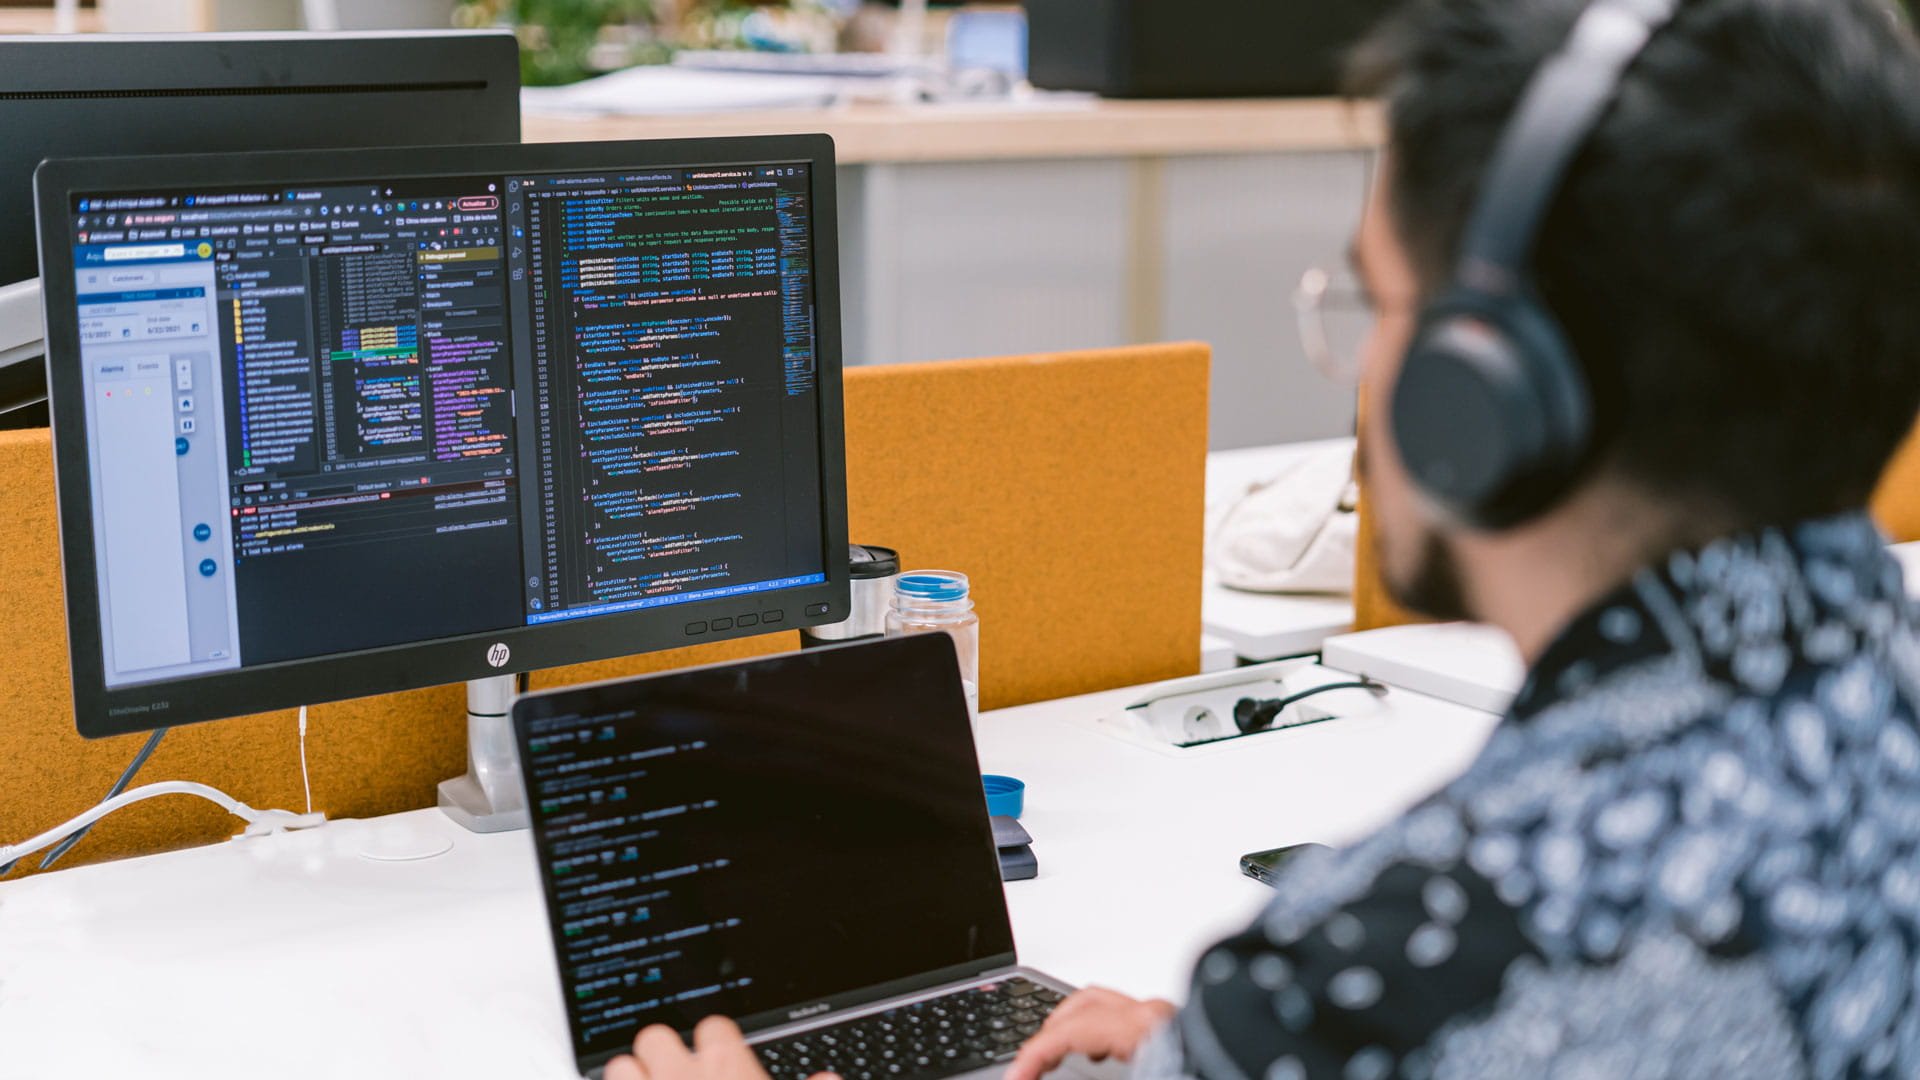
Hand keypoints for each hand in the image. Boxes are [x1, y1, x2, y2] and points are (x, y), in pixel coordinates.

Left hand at [604, 1016, 837, 1079]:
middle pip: (655, 1036)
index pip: (714, 1027)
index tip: (722, 1063)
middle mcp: (681, 1077)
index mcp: (727, 1067)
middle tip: (679, 1079)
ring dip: (632, 1079)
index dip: (718, 1046)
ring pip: (620, 1067)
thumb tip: (828, 1079)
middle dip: (663, 1055)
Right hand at [1005, 988, 1176, 1079]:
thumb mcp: (1142, 1075)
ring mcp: (1162, 1018)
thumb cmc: (1200, 1073)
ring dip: (1068, 1031)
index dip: (1032, 1056)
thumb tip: (1044, 1072)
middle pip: (1077, 1007)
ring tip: (1051, 1060)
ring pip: (1098, 1006)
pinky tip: (1093, 1054)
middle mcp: (1150, 1014)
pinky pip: (1120, 1017)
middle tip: (1027, 1067)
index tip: (1014, 1078)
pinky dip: (1094, 1032)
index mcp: (1141, 1025)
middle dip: (1045, 1037)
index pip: (1067, 1031)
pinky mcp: (1171, 1028)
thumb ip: (1087, 1076)